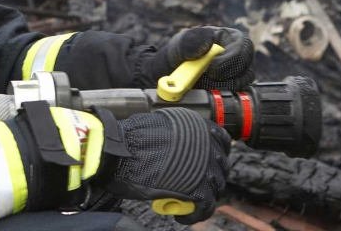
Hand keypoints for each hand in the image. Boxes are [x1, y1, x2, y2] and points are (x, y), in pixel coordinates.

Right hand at [95, 108, 229, 223]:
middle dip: (209, 176)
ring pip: (215, 188)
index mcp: (198, 127)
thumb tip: (181, 144)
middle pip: (220, 166)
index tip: (207, 161)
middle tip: (193, 183)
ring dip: (202, 196)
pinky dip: (194, 214)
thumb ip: (178, 133)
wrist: (118, 153)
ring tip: (185, 201)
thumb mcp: (160, 124)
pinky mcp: (198, 190)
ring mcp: (205, 168)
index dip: (214, 152)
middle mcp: (207, 145)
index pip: (222, 141)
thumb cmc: (130, 139)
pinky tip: (181, 215)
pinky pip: (205, 206)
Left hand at [139, 27, 254, 90]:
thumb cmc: (174, 56)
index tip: (213, 70)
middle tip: (206, 82)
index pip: (243, 45)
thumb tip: (207, 45)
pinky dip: (220, 98)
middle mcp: (234, 56)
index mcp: (226, 39)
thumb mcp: (178, 45)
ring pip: (241, 84)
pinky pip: (235, 97)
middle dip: (227, 77)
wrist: (164, 78)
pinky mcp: (230, 91)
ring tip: (201, 86)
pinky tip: (204, 94)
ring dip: (221, 88)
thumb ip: (191, 41)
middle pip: (246, 67)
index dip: (232, 58)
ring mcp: (234, 74)